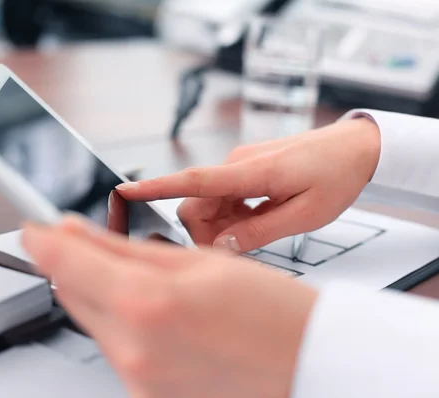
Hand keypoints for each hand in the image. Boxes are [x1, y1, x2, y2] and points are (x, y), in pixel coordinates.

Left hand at [22, 216, 317, 397]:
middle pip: (72, 294)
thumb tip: (74, 231)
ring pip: (93, 322)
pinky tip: (162, 320)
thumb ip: (121, 247)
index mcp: (146, 303)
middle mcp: (133, 350)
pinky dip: (124, 328)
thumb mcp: (197, 260)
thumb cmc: (268, 309)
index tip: (34, 230)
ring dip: (104, 297)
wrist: (308, 363)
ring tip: (156, 289)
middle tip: (99, 248)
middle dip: (77, 266)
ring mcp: (137, 381)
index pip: (63, 263)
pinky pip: (115, 351)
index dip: (41, 241)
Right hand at [116, 118, 380, 252]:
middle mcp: (237, 163)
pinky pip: (222, 196)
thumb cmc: (336, 177)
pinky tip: (256, 219)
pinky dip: (230, 214)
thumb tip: (219, 246)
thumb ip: (257, 231)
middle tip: (237, 246)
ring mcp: (240, 164)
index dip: (156, 187)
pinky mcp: (245, 168)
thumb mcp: (304, 215)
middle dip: (205, 230)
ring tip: (256, 230)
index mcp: (251, 172)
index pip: (193, 180)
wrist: (356, 147)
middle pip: (195, 203)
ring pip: (208, 202)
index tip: (125, 191)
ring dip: (220, 223)